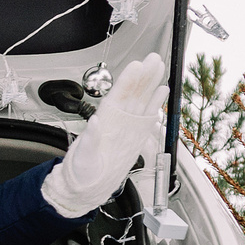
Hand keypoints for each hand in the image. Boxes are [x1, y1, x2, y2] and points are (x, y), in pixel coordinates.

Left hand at [41, 57, 167, 217]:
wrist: (89, 186)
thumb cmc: (82, 171)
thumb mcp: (83, 156)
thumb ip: (90, 138)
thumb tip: (94, 121)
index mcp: (104, 120)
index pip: (118, 95)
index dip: (128, 80)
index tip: (136, 65)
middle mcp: (118, 119)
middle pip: (133, 92)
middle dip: (143, 74)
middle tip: (154, 57)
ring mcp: (128, 125)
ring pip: (143, 99)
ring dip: (151, 83)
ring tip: (159, 66)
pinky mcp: (137, 135)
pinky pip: (149, 116)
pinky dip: (156, 103)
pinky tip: (162, 90)